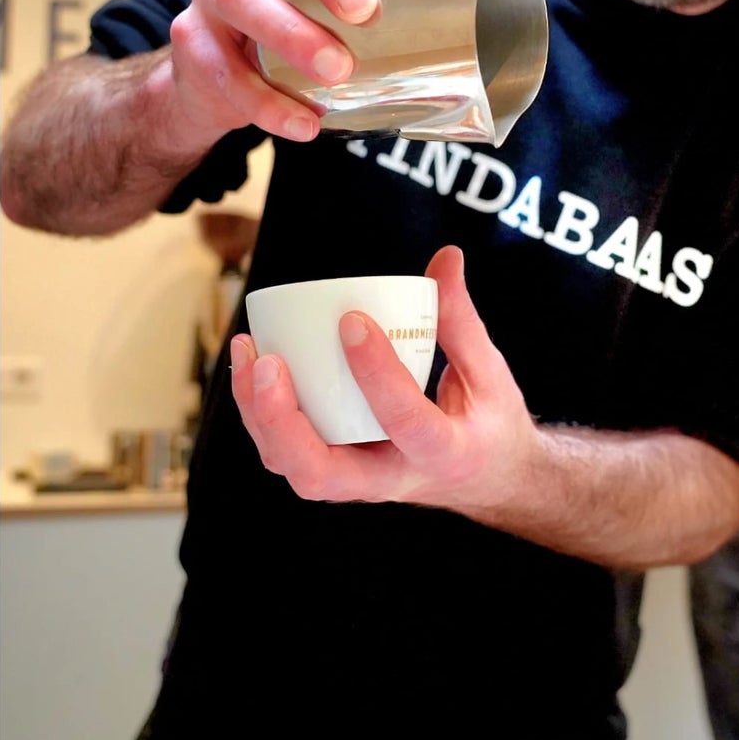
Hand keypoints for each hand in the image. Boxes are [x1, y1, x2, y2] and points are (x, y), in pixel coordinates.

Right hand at [166, 0, 425, 145]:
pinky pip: (225, 70)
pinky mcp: (193, 42)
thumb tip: (490, 52)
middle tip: (364, 8)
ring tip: (336, 72)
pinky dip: (267, 102)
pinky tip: (304, 124)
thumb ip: (389, 19)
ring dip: (292, 33)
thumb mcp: (336, 16)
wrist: (211, 84)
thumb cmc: (296, 40)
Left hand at [229, 246, 537, 514]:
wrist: (490, 481)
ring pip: (293, 466)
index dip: (376, 373)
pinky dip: (262, 412)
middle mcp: (392, 479)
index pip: (406, 421)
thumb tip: (447, 257)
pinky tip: (252, 363)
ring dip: (259, 414)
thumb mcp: (489, 374)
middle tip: (269, 363)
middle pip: (320, 474)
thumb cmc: (490, 424)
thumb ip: (461, 319)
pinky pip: (287, 453)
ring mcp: (359, 482)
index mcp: (443, 454)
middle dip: (283, 420)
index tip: (352, 319)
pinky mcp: (338, 472)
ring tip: (248, 350)